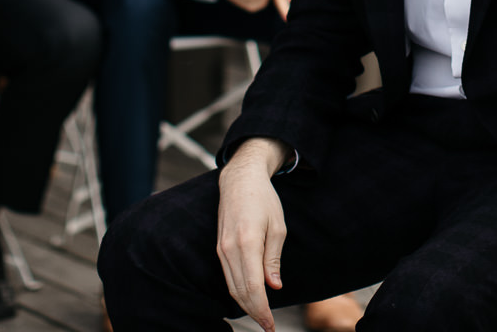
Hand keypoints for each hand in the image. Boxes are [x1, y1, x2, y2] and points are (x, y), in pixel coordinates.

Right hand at [217, 137, 290, 331]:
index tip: (271, 325)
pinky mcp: (219, 248)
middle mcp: (230, 249)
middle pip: (240, 292)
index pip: (253, 287)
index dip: (262, 310)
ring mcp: (221, 249)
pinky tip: (249, 299)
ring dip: (246, 305)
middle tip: (268, 326)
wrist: (239, 180)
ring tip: (261, 317)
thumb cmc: (263, 200)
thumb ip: (273, 259)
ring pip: (231, 287)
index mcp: (248, 243)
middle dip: (255, 313)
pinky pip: (228, 276)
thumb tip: (273, 287)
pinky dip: (238, 292)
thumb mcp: (278, 227)